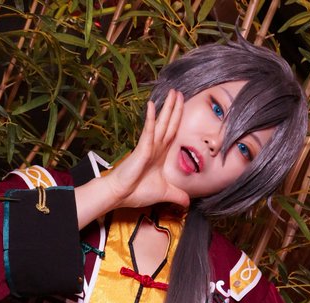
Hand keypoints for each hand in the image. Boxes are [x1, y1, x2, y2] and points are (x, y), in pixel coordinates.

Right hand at [74, 90, 188, 228]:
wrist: (120, 195)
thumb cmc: (138, 191)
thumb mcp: (165, 194)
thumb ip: (178, 196)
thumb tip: (189, 204)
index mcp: (161, 154)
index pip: (173, 132)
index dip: (178, 119)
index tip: (183, 105)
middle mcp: (156, 147)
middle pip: (169, 124)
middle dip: (175, 108)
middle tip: (179, 91)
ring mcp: (149, 146)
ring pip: (161, 123)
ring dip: (167, 108)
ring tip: (172, 92)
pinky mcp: (142, 149)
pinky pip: (148, 131)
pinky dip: (150, 118)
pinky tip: (152, 105)